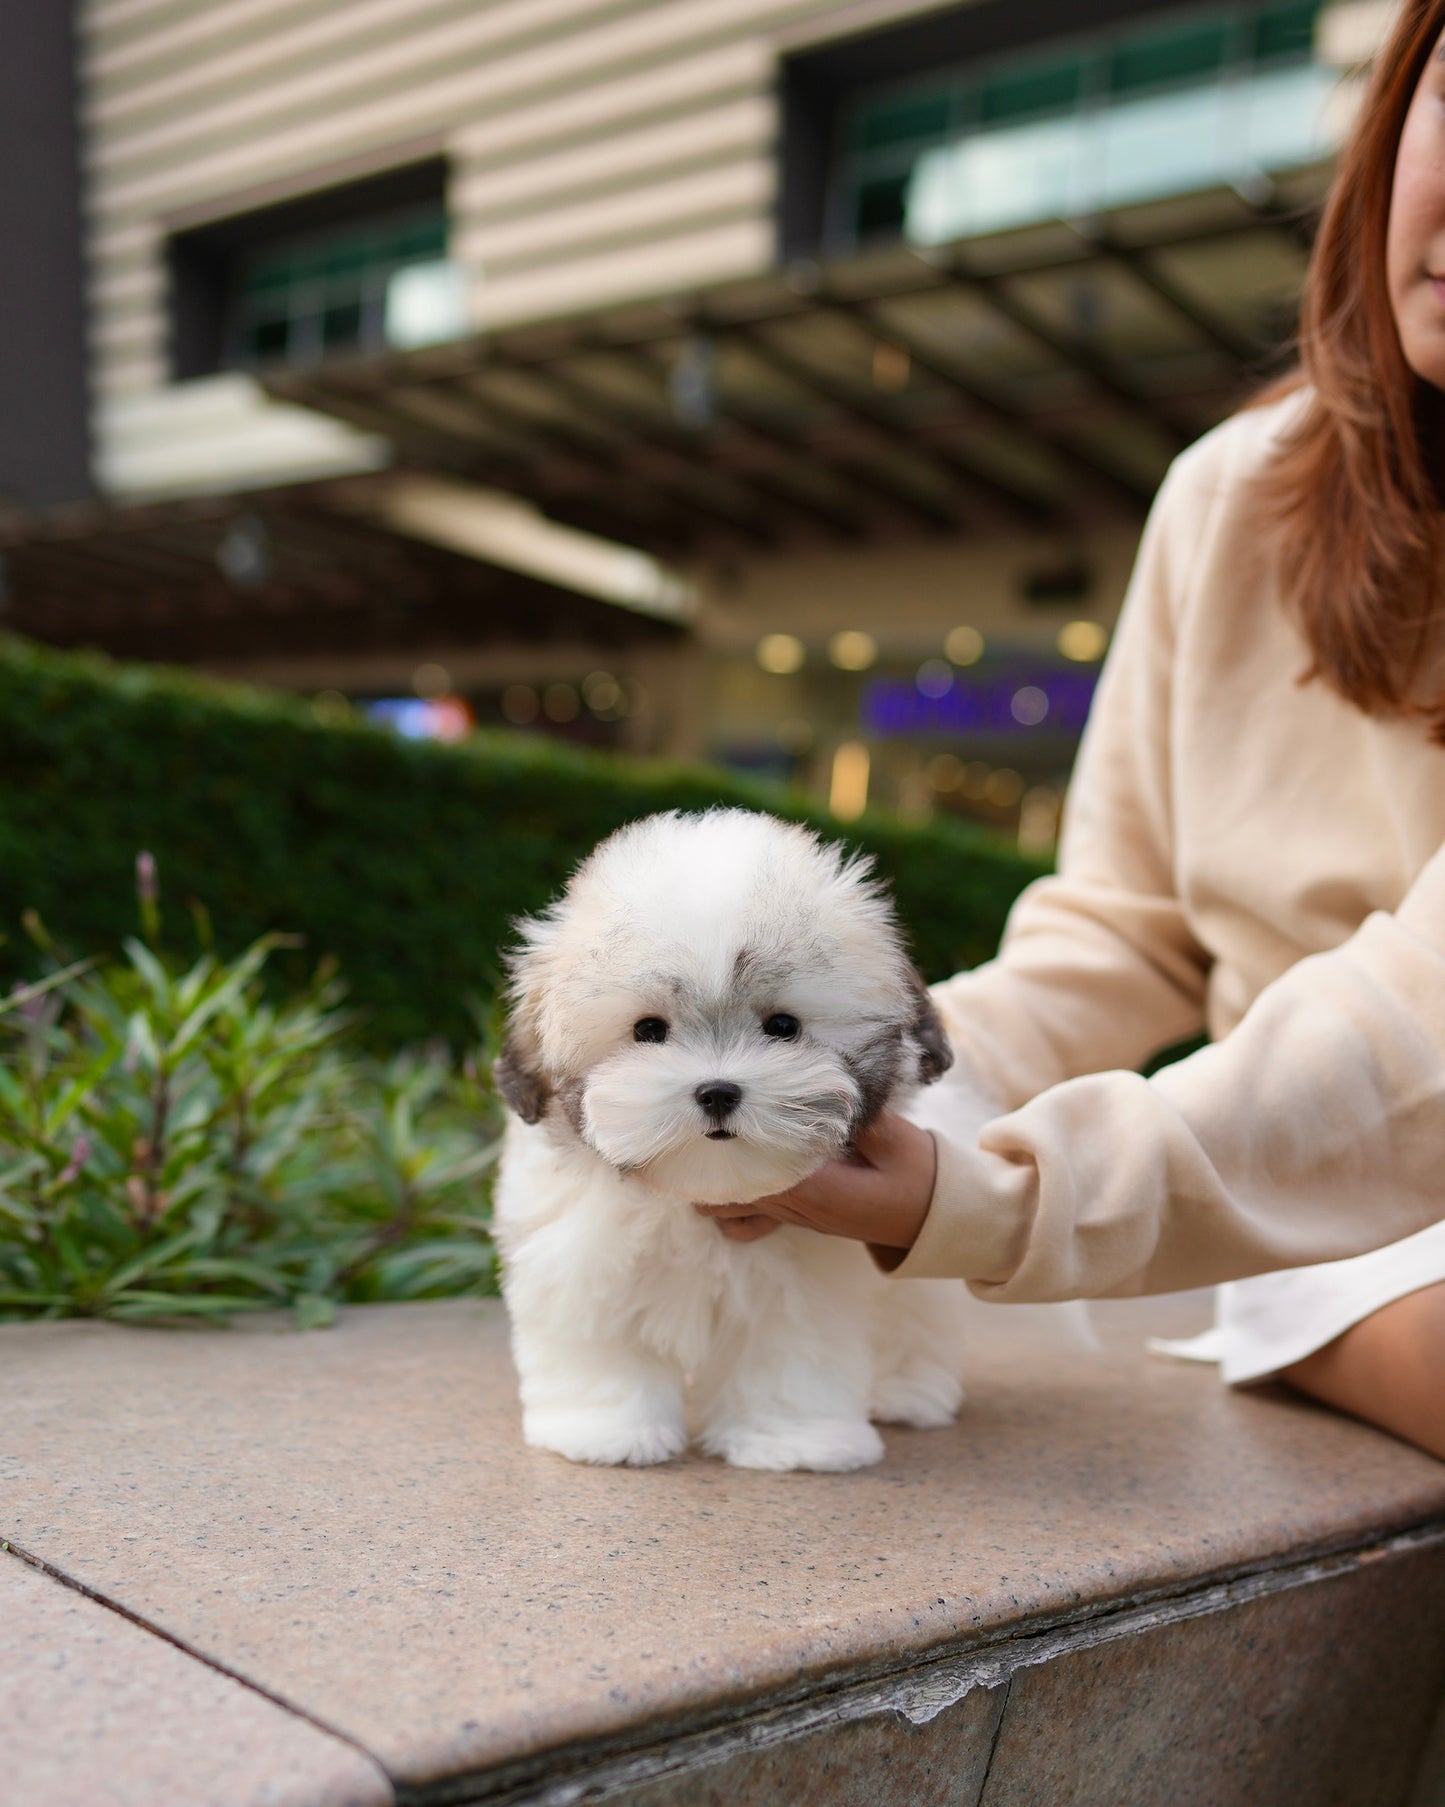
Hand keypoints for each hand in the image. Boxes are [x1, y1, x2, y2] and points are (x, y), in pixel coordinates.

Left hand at [695, 1113, 936, 1258]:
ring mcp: (795, 1215)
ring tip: (693, 1148)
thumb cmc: (919, 1177)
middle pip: (729, 1194)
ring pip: (731, 1209)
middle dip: (705, 1165)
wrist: (934, 1217)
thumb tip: (823, 1083)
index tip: (706, 1119)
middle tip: (685, 1127)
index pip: (756, 1171)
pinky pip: (748, 1218)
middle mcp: (798, 1208)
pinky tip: (722, 1175)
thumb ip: (856, 1115)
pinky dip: (729, 1202)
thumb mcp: (896, 1140)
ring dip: (711, 1183)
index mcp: (818, 1190)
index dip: (727, 1147)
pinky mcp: (797, 1214)